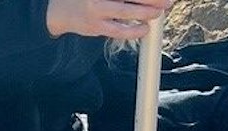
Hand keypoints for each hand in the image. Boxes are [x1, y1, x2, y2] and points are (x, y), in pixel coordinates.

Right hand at [47, 0, 171, 39]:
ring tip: (158, 12)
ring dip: (147, 13)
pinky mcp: (96, 27)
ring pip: (128, 12)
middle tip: (167, 1)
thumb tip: (145, 0)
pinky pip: (119, 31)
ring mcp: (97, 10)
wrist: (60, 10)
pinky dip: (134, 31)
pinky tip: (144, 28)